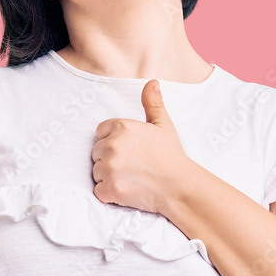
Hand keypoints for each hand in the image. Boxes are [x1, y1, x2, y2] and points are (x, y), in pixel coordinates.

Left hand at [91, 79, 193, 214]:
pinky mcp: (110, 189)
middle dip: (110, 159)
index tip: (129, 150)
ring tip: (131, 177)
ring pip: (97, 172)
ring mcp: (110, 168)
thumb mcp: (163, 125)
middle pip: (97, 152)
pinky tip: (126, 190)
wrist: (179, 186)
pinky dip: (109, 193)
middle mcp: (112, 145)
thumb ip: (152, 103)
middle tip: (132, 165)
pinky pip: (99, 191)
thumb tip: (152, 82)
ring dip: (109, 176)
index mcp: (122, 127)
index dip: (113, 141)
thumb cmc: (171, 155)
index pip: (100, 132)